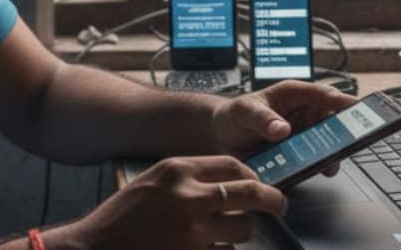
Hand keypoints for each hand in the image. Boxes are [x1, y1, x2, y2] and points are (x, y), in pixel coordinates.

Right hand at [71, 156, 285, 249]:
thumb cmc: (121, 220)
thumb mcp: (152, 182)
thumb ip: (187, 180)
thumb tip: (229, 184)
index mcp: (177, 170)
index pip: (233, 165)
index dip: (253, 175)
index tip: (260, 183)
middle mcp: (188, 196)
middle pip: (250, 192)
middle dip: (271, 200)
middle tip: (279, 205)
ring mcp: (192, 231)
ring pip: (243, 228)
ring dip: (242, 233)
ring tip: (228, 235)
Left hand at [212, 81, 357, 171]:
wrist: (222, 137)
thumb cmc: (235, 115)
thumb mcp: (244, 111)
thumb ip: (261, 118)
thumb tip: (282, 128)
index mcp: (294, 94)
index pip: (322, 93)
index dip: (340, 100)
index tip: (354, 107)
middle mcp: (303, 114)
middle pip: (332, 120)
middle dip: (343, 131)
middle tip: (350, 142)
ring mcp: (303, 135)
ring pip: (327, 143)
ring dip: (331, 153)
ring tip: (330, 164)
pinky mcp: (298, 155)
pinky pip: (314, 161)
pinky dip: (316, 167)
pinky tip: (315, 172)